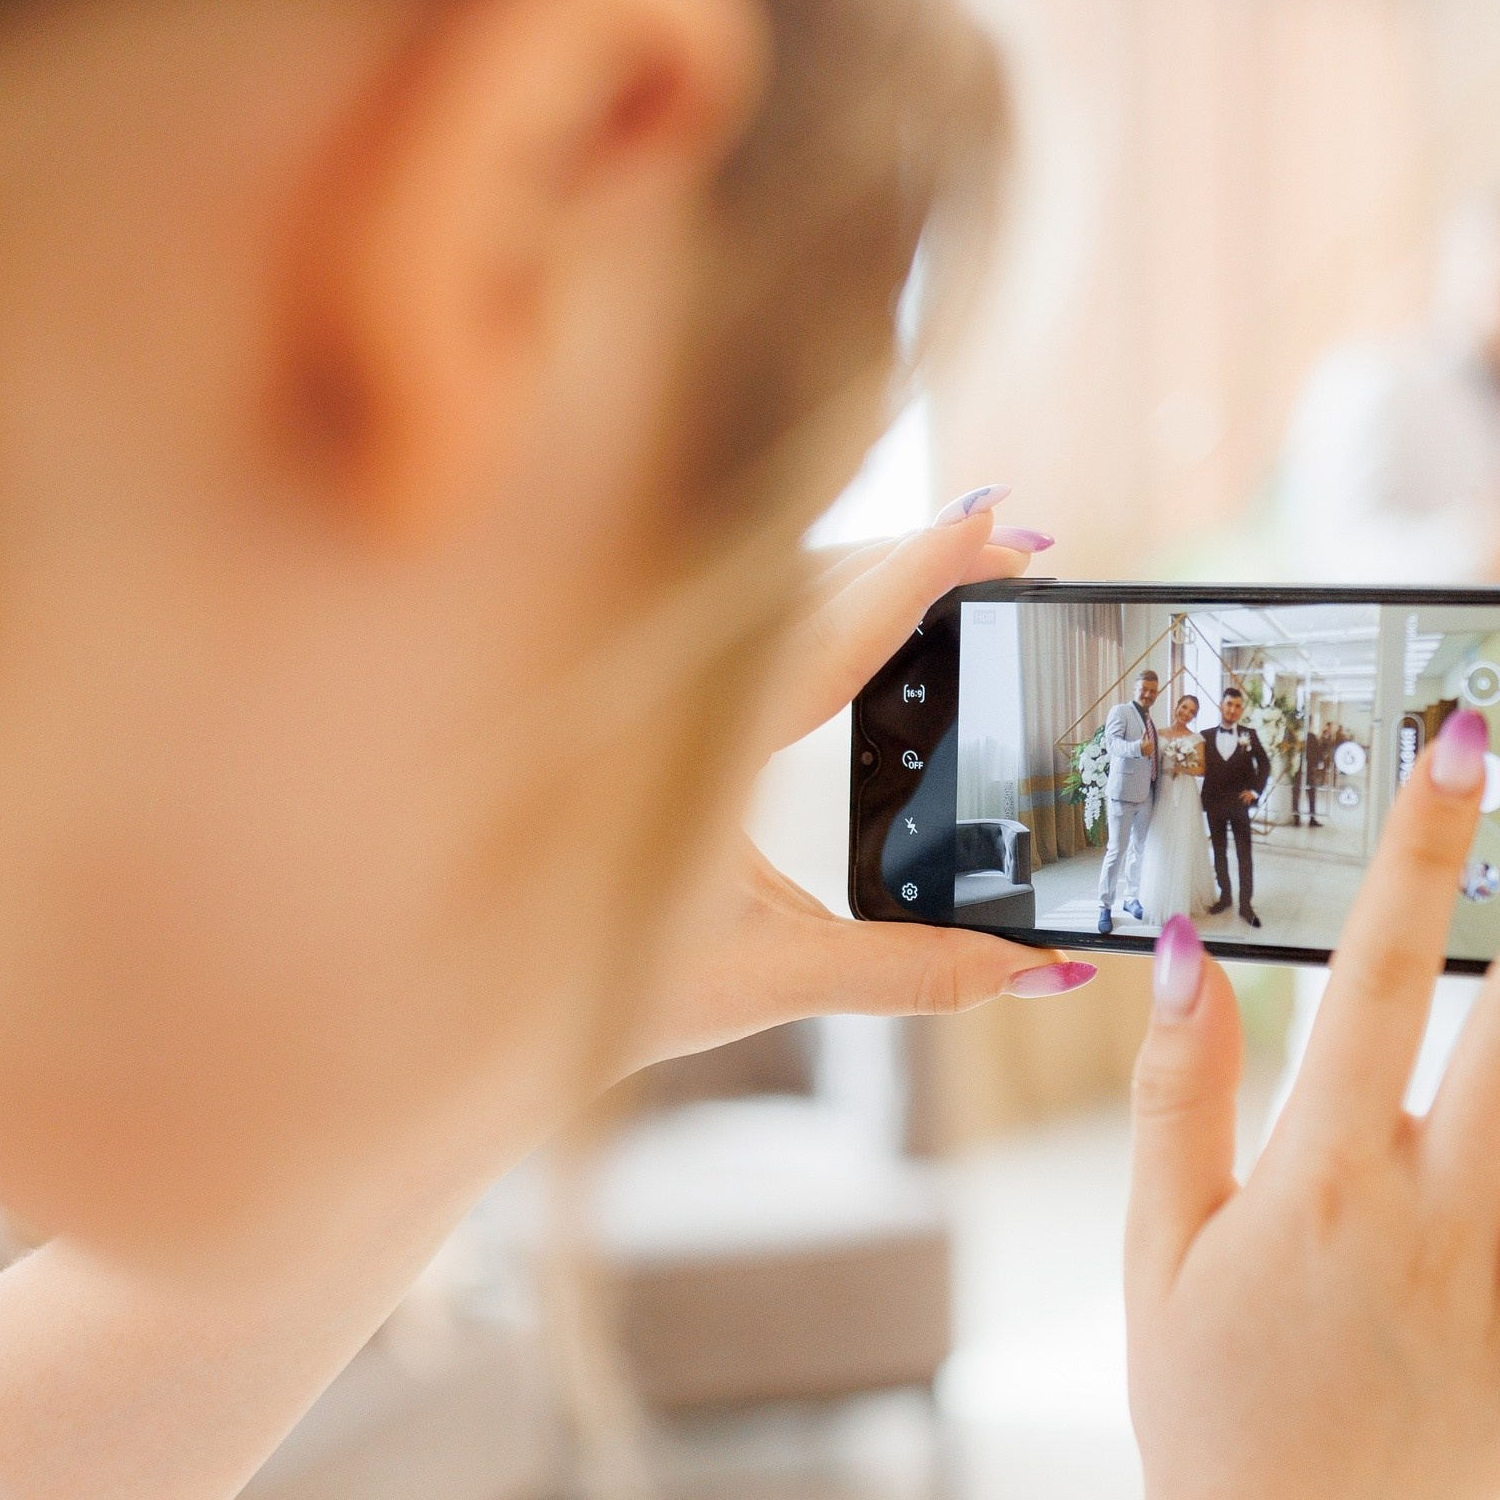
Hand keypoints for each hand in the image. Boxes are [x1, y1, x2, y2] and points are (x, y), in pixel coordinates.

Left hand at [621, 502, 1090, 1079]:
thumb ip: (913, 973)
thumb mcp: (767, 980)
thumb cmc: (587, 984)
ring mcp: (638, 671)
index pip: (832, 629)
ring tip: (960, 565)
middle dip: (916, 552)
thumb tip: (1035, 968)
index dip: (920, 569)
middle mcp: (658, 684)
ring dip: (862, 561)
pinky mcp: (630, 681)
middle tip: (1016, 548)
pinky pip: (734, 604)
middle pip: (807, 575)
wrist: (465, 985)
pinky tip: (857, 596)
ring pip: (764, 578)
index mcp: (693, 741)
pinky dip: (810, 586)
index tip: (994, 515)